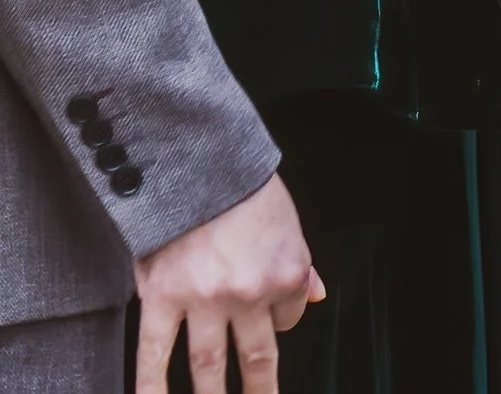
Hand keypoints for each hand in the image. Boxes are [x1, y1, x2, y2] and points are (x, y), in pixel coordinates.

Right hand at [133, 174, 323, 393]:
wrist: (200, 161)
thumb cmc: (245, 187)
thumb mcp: (288, 223)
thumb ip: (300, 265)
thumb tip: (316, 296)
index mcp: (286, 273)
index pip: (288, 318)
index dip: (279, 319)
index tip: (267, 319)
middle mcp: (250, 294)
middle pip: (256, 356)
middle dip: (259, 389)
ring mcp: (205, 300)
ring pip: (208, 364)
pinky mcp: (163, 297)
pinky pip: (154, 352)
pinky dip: (151, 386)